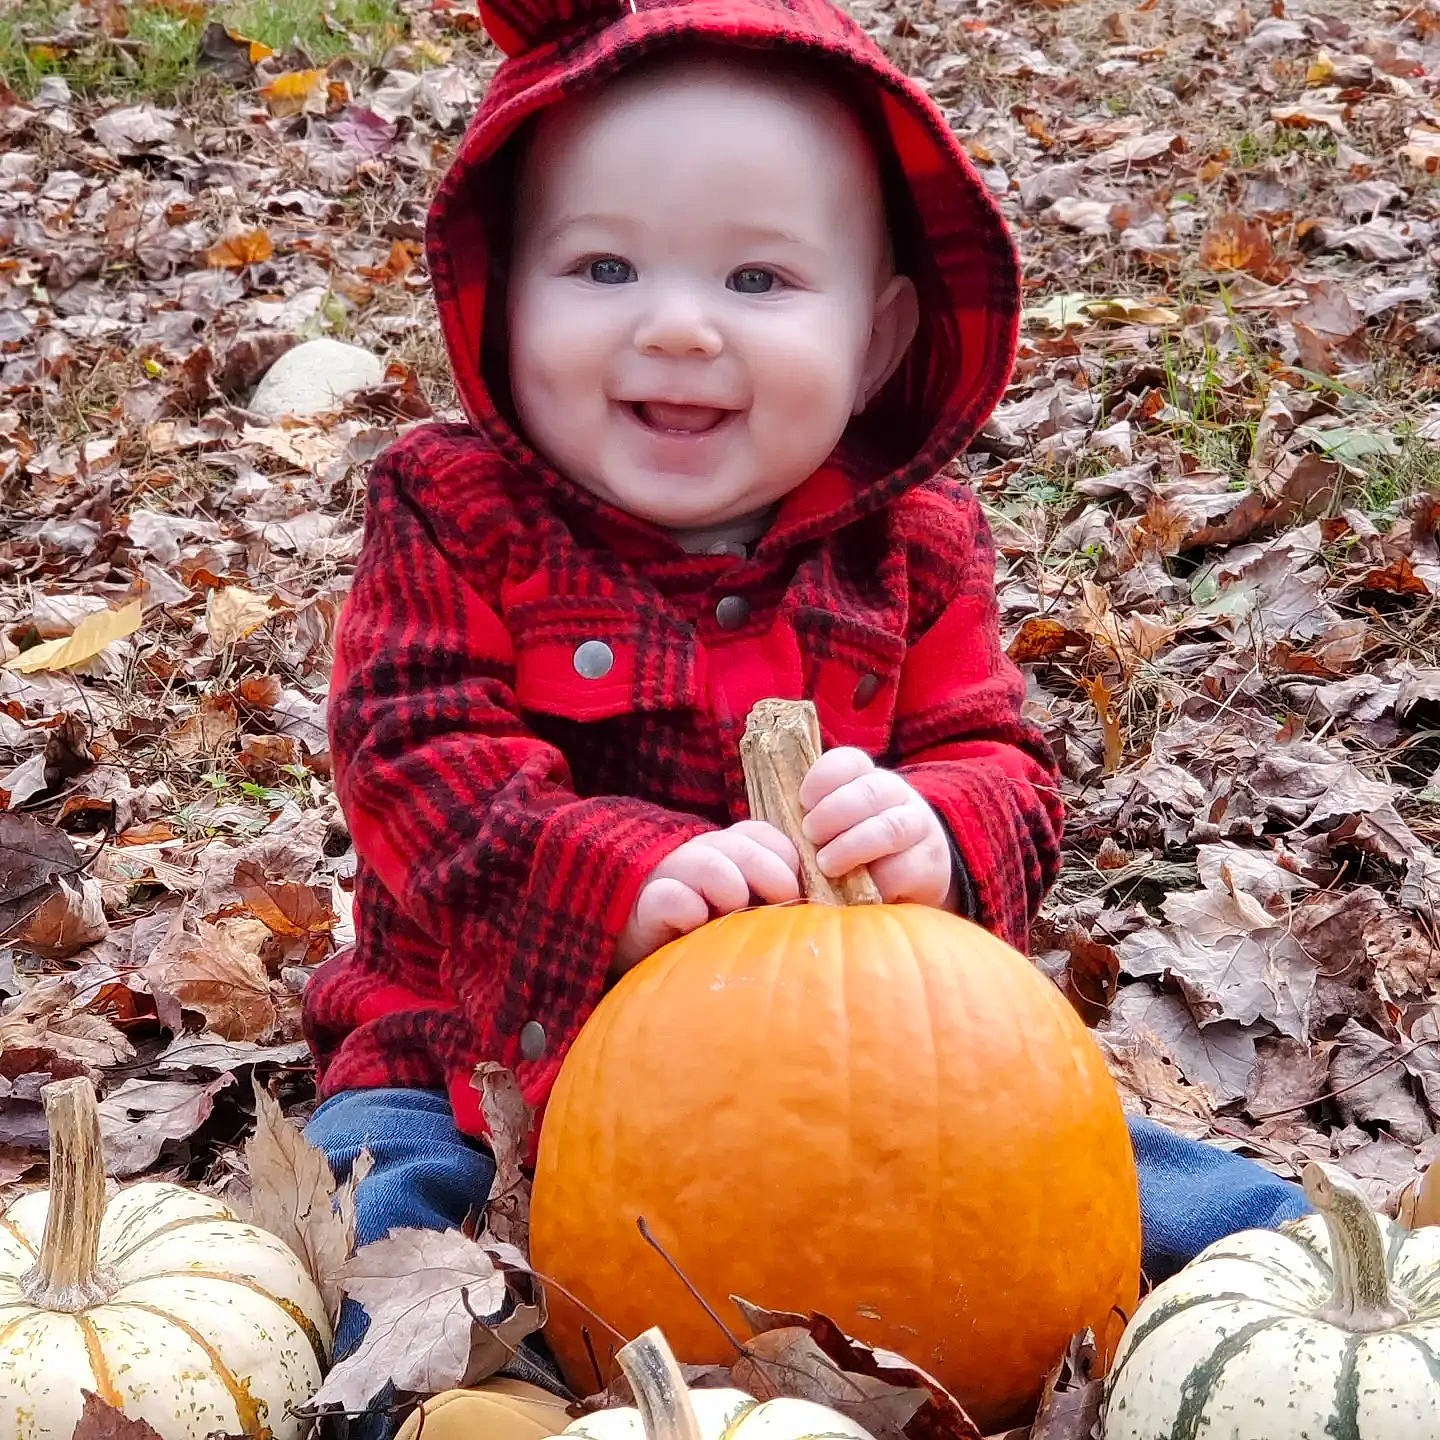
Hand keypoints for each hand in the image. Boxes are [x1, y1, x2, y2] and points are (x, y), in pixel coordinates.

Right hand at [615, 821, 800, 970]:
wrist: (646, 957)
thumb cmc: (708, 934)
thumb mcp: (746, 911)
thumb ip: (775, 897)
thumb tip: (818, 906)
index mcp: (727, 848)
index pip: (766, 835)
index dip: (786, 860)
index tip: (792, 892)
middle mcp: (699, 852)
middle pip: (745, 847)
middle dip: (772, 876)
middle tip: (776, 907)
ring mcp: (669, 874)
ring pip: (712, 865)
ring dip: (732, 892)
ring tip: (730, 918)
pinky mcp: (645, 904)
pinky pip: (673, 897)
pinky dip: (690, 910)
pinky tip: (694, 927)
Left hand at [799, 748, 953, 907]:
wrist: (911, 879)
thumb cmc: (854, 852)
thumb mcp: (832, 830)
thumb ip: (807, 825)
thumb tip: (772, 838)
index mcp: (866, 778)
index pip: (849, 762)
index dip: (823, 777)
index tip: (803, 801)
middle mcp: (897, 795)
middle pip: (871, 790)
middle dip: (834, 812)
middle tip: (810, 835)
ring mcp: (918, 827)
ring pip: (890, 827)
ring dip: (852, 845)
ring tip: (826, 864)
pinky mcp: (930, 864)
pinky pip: (904, 868)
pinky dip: (877, 880)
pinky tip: (856, 891)